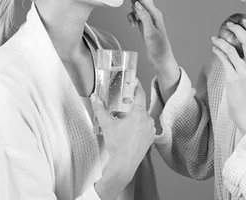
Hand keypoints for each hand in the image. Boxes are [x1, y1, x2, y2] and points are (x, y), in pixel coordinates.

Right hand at [91, 81, 154, 198]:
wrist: (124, 165)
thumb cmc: (117, 145)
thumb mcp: (107, 125)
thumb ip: (100, 109)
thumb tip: (94, 97)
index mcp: (139, 114)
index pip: (140, 94)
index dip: (137, 86)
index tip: (134, 81)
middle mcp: (148, 120)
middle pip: (141, 107)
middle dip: (132, 104)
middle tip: (123, 103)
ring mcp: (151, 130)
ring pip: (143, 117)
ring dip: (135, 116)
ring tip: (124, 119)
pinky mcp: (151, 138)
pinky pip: (146, 127)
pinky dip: (139, 126)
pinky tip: (130, 130)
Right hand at [127, 0, 175, 70]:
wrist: (160, 58)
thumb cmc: (158, 46)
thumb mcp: (150, 32)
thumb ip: (143, 17)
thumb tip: (136, 3)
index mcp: (155, 13)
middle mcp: (152, 13)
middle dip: (133, 0)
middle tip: (132, 10)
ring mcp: (148, 18)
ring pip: (136, 7)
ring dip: (132, 12)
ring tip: (134, 24)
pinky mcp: (144, 24)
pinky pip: (135, 15)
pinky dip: (132, 18)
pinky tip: (133, 25)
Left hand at [211, 19, 245, 133]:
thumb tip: (243, 45)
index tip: (244, 20)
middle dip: (237, 28)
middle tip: (229, 25)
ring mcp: (244, 72)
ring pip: (233, 49)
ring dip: (221, 40)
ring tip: (214, 38)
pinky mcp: (233, 79)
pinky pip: (224, 60)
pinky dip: (218, 51)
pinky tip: (214, 48)